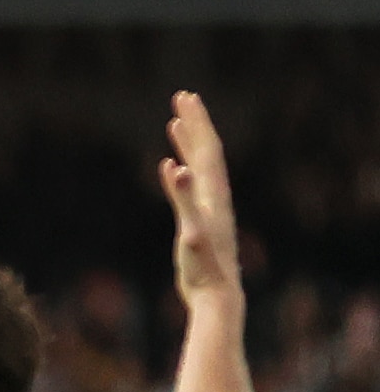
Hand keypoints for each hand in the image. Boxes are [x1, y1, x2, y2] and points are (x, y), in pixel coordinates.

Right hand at [160, 91, 238, 303]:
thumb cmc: (203, 267)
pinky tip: (174, 166)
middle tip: (183, 97)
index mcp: (212, 194)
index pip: (207, 149)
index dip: (196, 122)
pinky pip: (193, 185)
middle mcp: (215, 195)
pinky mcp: (202, 219)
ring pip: (202, 166)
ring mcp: (210, 207)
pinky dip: (183, 169)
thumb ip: (183, 199)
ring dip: (190, 142)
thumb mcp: (191, 232)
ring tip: (176, 123)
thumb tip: (176, 166)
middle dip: (196, 123)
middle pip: (208, 151)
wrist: (217, 294)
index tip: (184, 98)